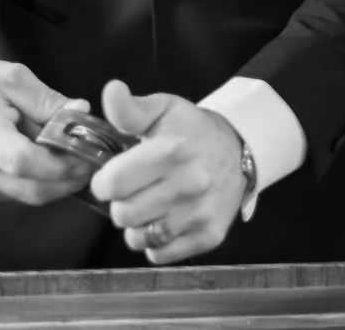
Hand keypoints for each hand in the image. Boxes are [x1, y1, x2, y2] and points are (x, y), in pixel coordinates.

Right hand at [0, 59, 93, 206]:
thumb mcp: (13, 78)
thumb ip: (49, 100)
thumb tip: (83, 112)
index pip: (26, 162)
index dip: (63, 163)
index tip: (92, 152)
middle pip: (32, 190)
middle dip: (70, 179)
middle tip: (97, 161)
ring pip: (27, 197)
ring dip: (58, 183)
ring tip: (79, 160)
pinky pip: (15, 195)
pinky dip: (38, 183)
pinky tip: (51, 165)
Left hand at [93, 81, 250, 264]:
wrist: (239, 149)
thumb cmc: (192, 130)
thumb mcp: (163, 109)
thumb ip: (130, 108)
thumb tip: (111, 89)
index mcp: (171, 151)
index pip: (111, 184)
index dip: (104, 182)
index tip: (113, 176)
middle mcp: (188, 184)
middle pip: (122, 215)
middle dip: (121, 203)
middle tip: (135, 190)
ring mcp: (200, 213)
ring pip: (138, 238)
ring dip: (137, 225)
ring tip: (149, 205)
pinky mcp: (209, 235)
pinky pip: (159, 254)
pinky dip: (156, 242)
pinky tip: (165, 219)